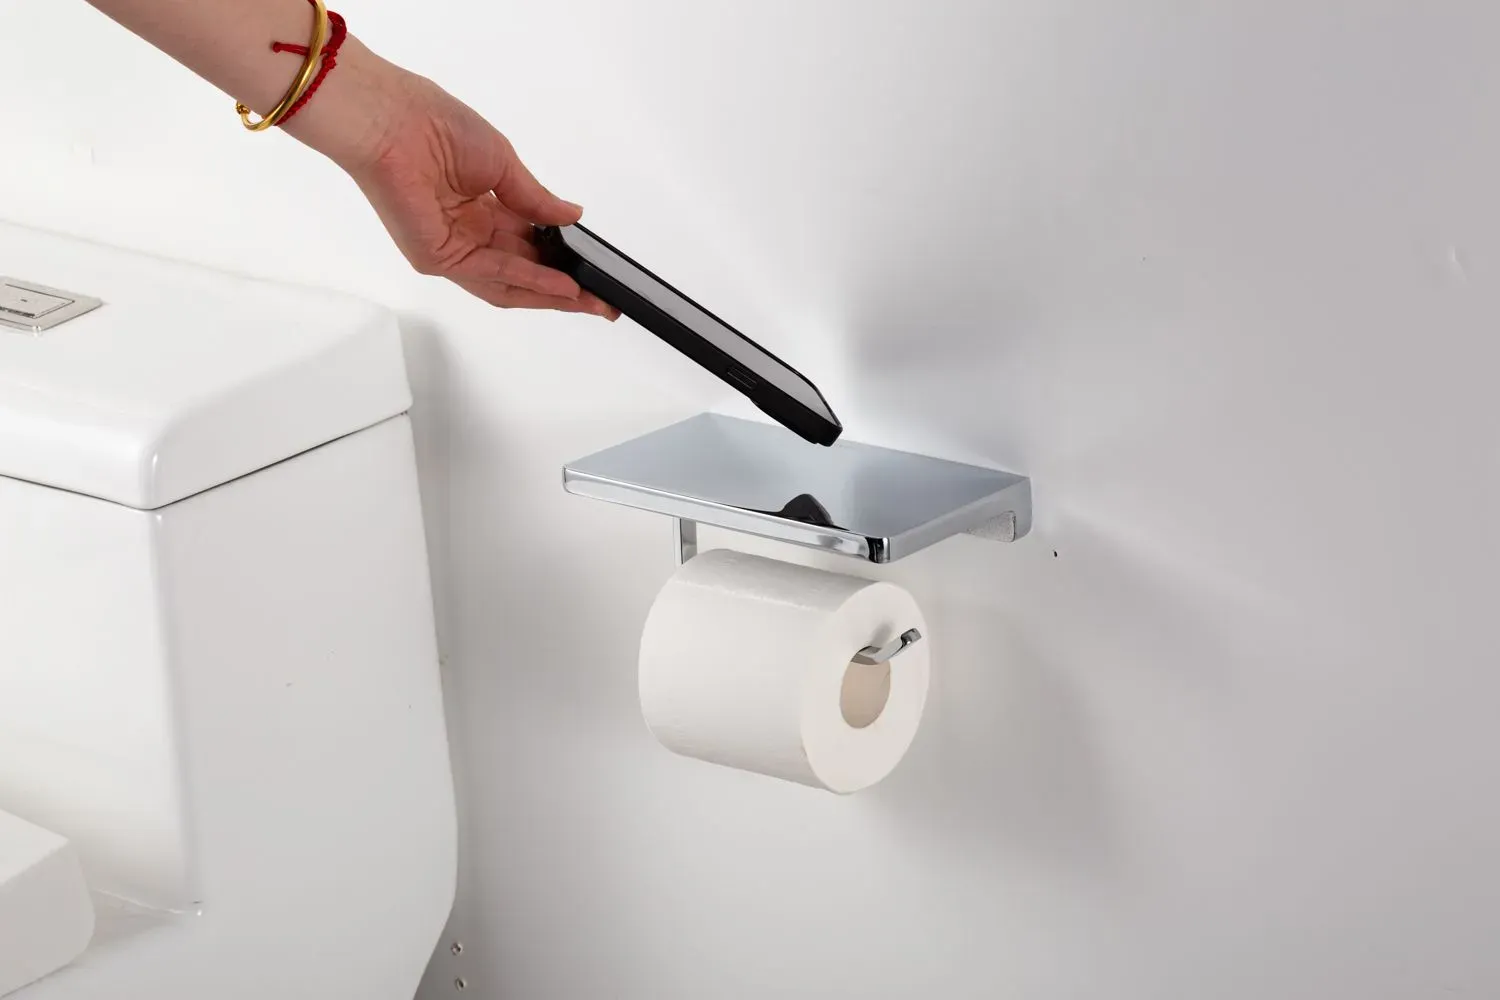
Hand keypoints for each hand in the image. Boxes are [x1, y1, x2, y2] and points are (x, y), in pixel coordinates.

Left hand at [304, 54, 616, 317]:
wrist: (392, 120)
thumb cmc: (433, 126)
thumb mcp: (504, 165)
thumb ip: (537, 200)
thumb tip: (572, 217)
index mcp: (478, 209)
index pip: (526, 247)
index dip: (561, 262)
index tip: (593, 271)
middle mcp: (465, 234)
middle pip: (520, 275)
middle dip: (563, 290)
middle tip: (601, 301)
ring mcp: (450, 249)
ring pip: (508, 284)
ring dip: (551, 294)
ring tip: (589, 300)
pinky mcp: (437, 257)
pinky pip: (491, 273)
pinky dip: (528, 280)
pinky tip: (560, 285)